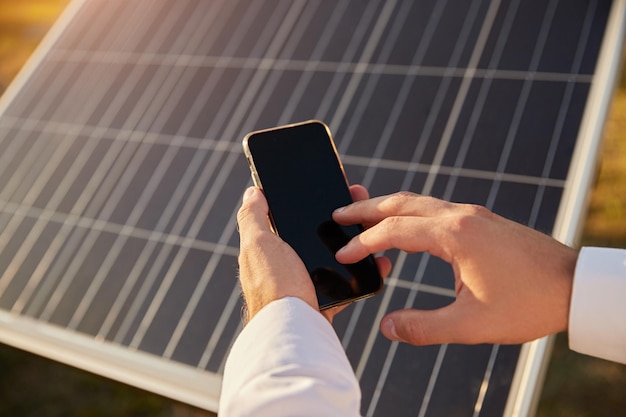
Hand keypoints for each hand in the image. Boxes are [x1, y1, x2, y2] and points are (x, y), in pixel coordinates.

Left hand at [236, 185, 390, 323]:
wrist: (293, 331)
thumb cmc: (273, 287)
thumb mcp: (258, 244)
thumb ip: (253, 218)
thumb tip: (252, 192)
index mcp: (270, 248)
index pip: (291, 216)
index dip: (310, 199)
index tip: (332, 185)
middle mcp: (286, 265)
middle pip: (317, 233)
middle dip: (340, 217)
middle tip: (360, 201)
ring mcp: (306, 282)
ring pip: (336, 255)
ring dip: (356, 241)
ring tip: (374, 228)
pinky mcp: (324, 300)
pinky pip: (348, 281)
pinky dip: (363, 271)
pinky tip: (377, 262)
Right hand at [332, 191, 577, 345]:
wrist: (575, 286)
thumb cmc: (527, 303)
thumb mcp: (471, 324)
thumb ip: (423, 327)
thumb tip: (388, 327)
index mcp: (453, 235)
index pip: (393, 231)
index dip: (363, 242)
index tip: (342, 252)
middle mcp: (460, 215)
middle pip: (401, 202)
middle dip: (366, 208)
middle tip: (339, 213)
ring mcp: (473, 214)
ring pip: (419, 201)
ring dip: (388, 208)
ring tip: (364, 217)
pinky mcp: (482, 220)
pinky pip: (436, 209)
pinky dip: (411, 214)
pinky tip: (408, 230)